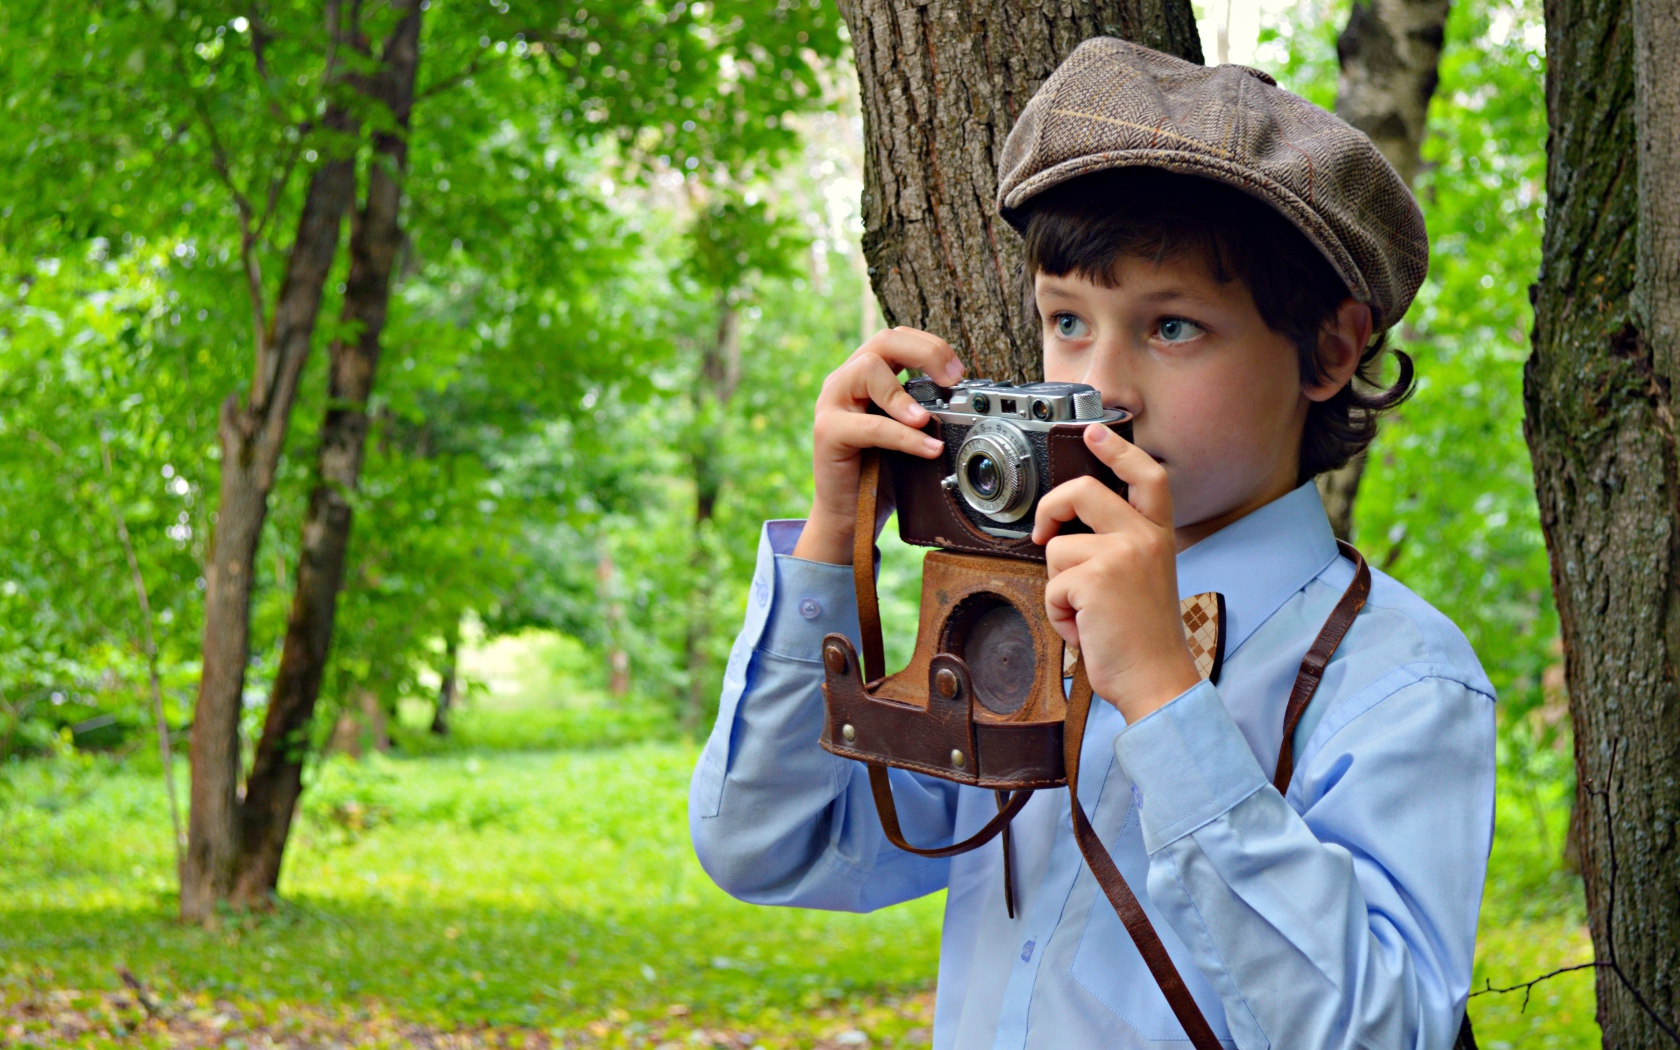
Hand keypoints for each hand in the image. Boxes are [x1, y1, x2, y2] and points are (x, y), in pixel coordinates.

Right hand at [791, 328, 964, 564]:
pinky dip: (904, 436)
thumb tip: (964, 399)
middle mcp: (844, 381)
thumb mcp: (907, 433)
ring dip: (904, 393)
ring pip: (867, 369)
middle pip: (883, 341)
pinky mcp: (827, 432)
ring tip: (927, 419)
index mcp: (865, 376)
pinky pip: (871, 425)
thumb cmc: (880, 473)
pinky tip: (927, 449)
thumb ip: (923, 409)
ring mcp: (831, 403)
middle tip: (953, 379)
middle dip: (925, 353)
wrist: (848, 515)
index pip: (896, 338)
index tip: (958, 372)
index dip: (930, 346)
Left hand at [1031, 426, 1201, 722]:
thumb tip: (1068, 529)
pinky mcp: (1095, 579)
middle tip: (1043, 532)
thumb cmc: (1143, 637)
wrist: (1157, 680)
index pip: (1146, 476)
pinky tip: (1085, 628)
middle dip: (1051, 508)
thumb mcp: (1143, 577)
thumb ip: (1119, 547)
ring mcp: (1121, 555)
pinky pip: (1050, 585)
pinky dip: (1058, 613)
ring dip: (1058, 586)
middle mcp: (1144, 538)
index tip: (1094, 432)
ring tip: (1087, 612)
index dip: (1119, 449)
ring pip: (1057, 548)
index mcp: (1159, 536)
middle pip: (1083, 491)